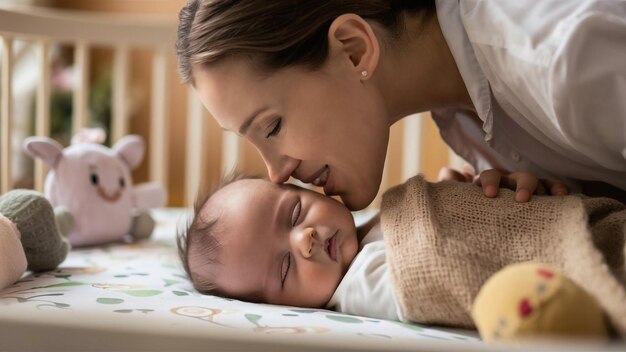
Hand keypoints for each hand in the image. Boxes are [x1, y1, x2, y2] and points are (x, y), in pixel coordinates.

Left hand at [438, 167, 568, 201]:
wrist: (482, 226)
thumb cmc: (472, 208)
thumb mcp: (460, 199)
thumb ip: (453, 186)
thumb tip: (447, 172)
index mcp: (489, 183)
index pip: (489, 176)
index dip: (490, 182)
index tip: (489, 195)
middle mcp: (509, 183)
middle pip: (518, 176)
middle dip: (521, 185)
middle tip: (520, 199)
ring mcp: (526, 189)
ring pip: (536, 182)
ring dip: (542, 187)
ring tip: (550, 198)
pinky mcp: (541, 198)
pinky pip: (551, 189)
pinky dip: (557, 189)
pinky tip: (563, 195)